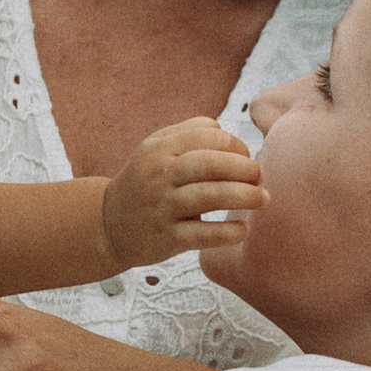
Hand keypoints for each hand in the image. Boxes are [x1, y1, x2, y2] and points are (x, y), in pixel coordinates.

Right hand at [98, 117, 265, 270]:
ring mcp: (162, 206)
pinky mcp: (167, 237)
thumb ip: (189, 133)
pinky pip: (203, 234)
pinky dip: (228, 232)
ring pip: (210, 196)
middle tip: (260, 177)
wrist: (108, 224)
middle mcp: (159, 174)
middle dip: (244, 168)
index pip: (209, 136)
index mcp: (160, 147)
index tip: (246, 159)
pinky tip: (243, 229)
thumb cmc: (144, 184)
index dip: (236, 145)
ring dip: (244, 196)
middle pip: (211, 163)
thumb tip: (228, 135)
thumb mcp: (155, 149)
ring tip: (263, 199)